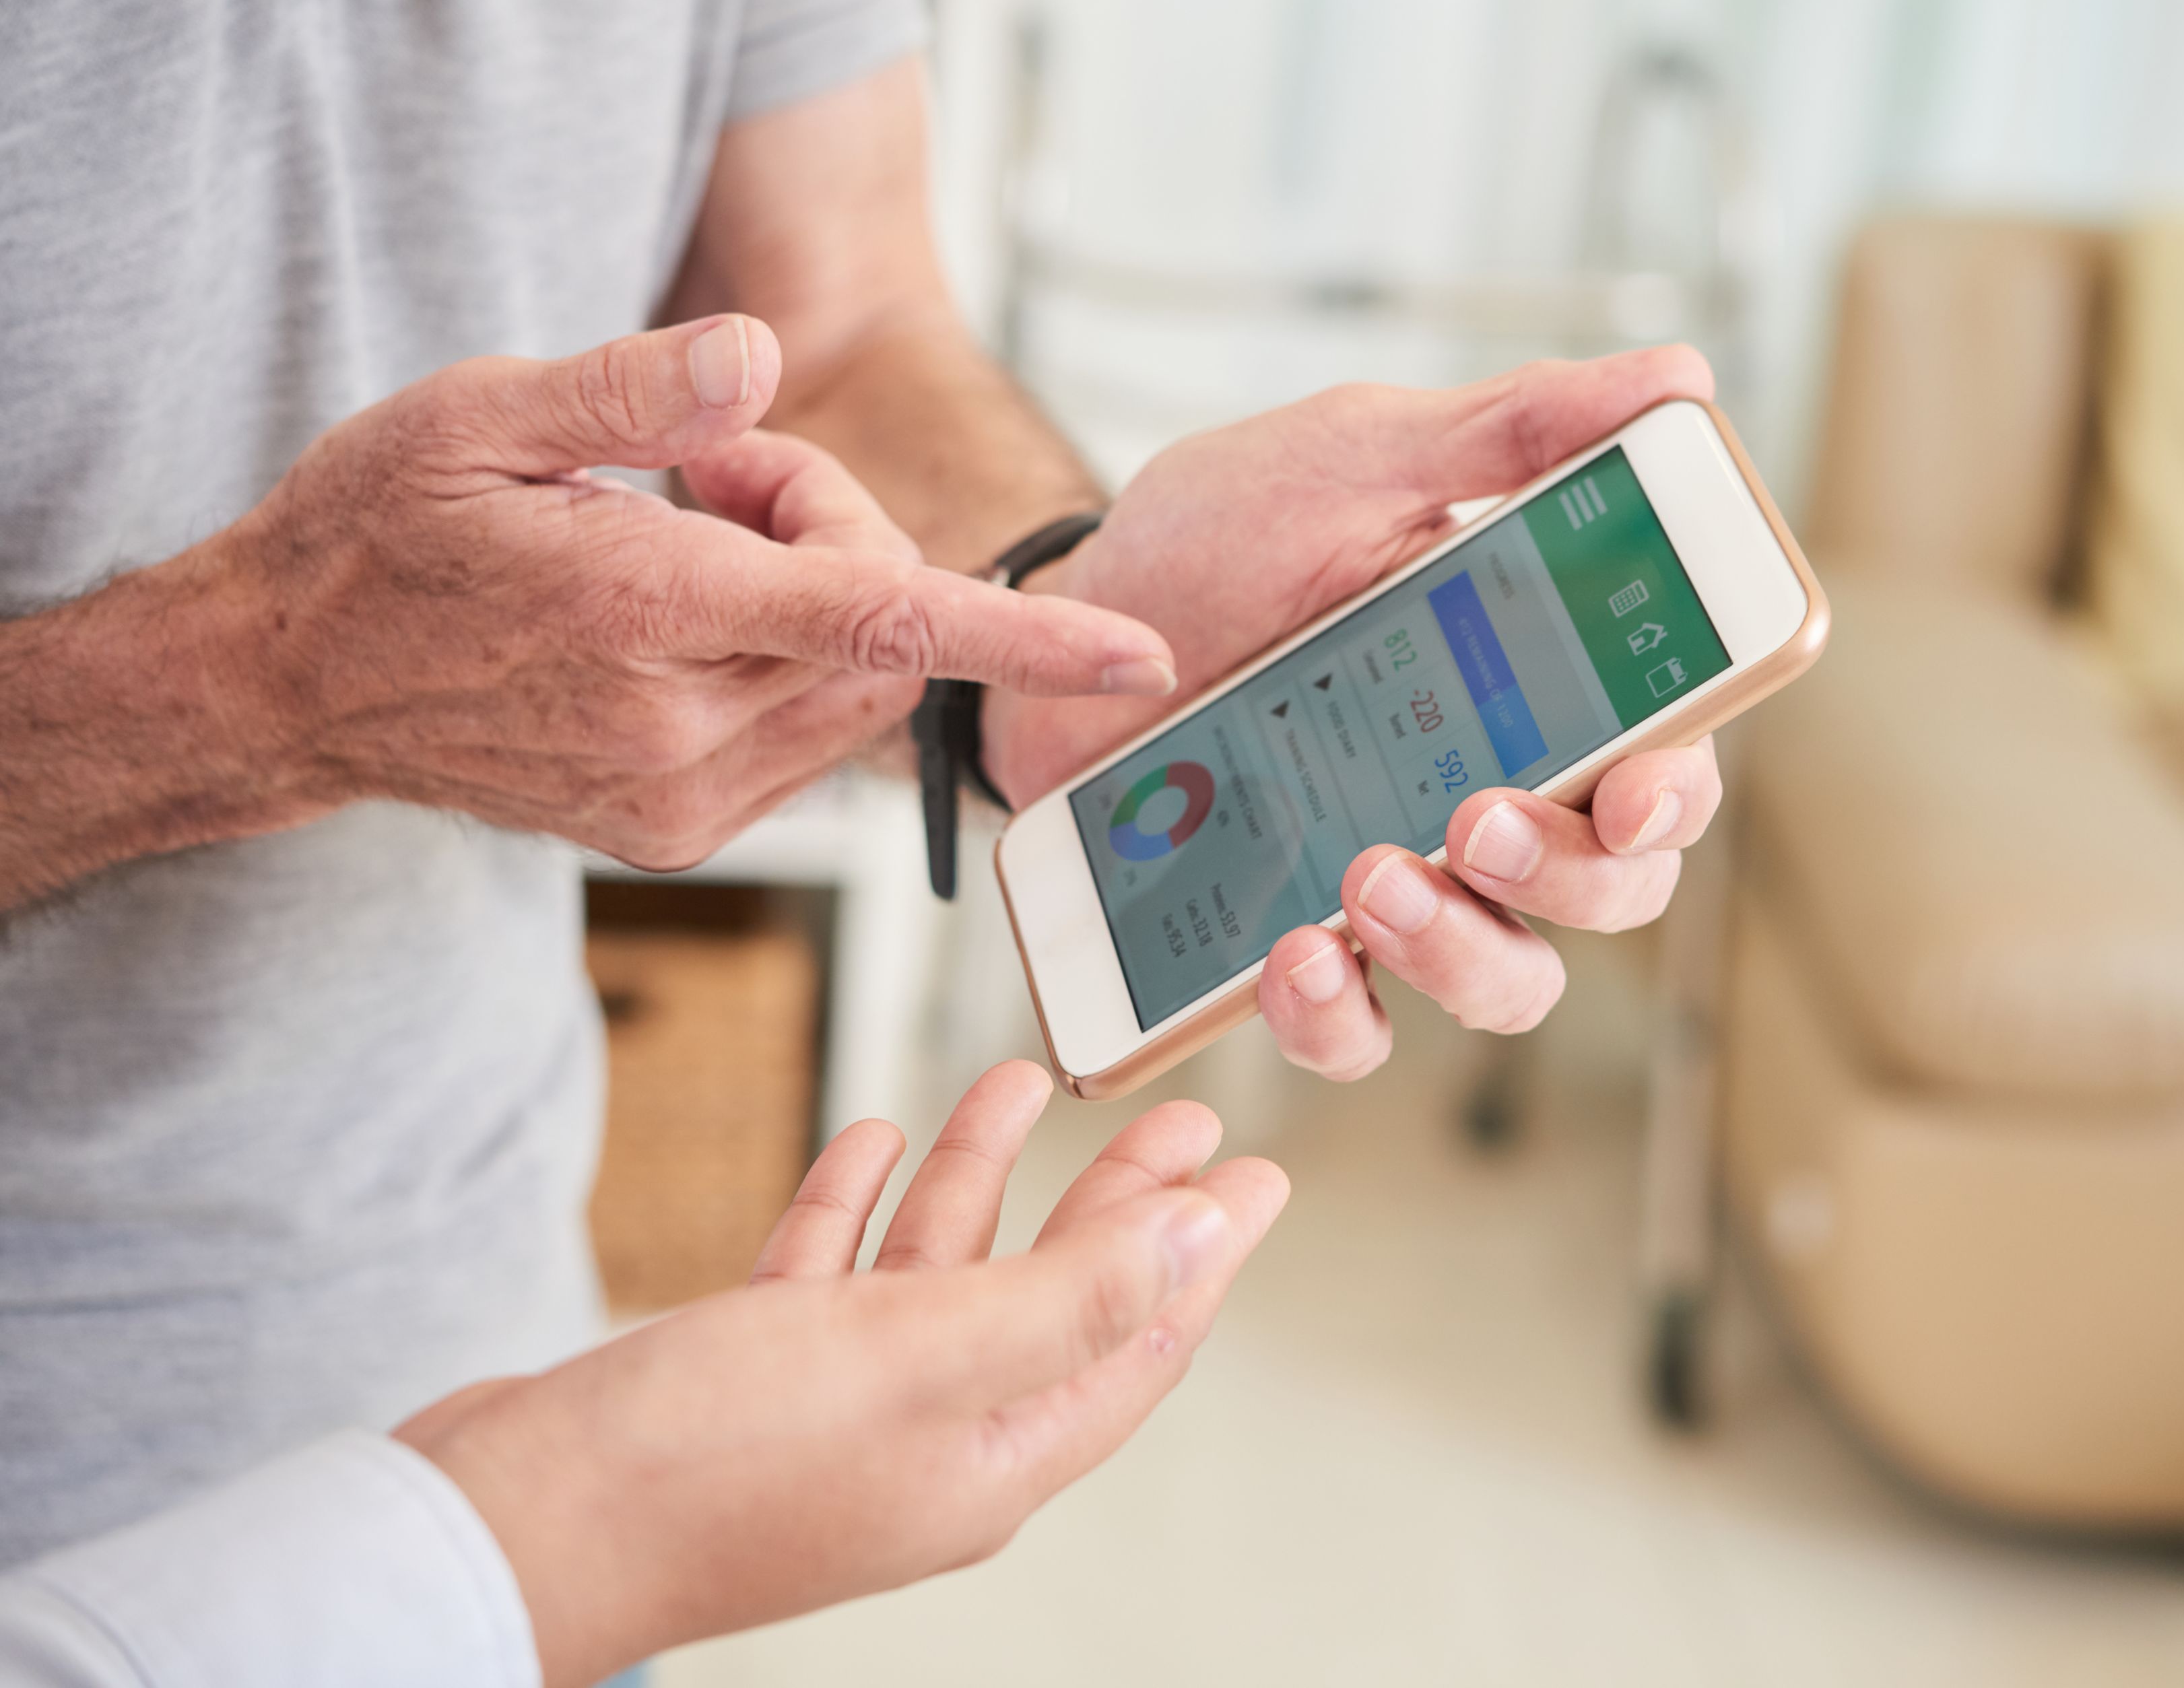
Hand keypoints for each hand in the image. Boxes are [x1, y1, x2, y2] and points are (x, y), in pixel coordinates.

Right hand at [212, 314, 1170, 868]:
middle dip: (842, 531)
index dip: (1028, 639)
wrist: (291, 683)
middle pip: (886, 626)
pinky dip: (790, 660)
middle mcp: (675, 729)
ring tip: (682, 538)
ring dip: (819, 597)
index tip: (1144, 658)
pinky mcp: (675, 831)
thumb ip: (632, 386)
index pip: (880, 618)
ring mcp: (679, 800)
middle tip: (709, 471)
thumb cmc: (380, 533)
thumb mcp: (475, 413)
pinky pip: (808, 732)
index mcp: (640, 614)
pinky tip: (680, 616)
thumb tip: (761, 356)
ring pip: (860, 684)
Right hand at [395, 1061, 1287, 1687]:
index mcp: (992, 1456)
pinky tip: (869, 1138)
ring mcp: (836, 1414)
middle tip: (1177, 1112)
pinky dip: (856, 1207)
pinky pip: (829, 1280)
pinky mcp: (747, 1381)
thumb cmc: (706, 1459)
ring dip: (978, 1179)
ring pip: (936, 1275)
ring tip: (1021, 1082)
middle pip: (1052, 1297)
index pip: (1134, 1340)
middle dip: (1115, 1201)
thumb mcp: (921, 1356)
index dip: (1202, 1253)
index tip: (1256, 1176)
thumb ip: (1069, 1299)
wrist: (500, 1527)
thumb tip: (1203, 1247)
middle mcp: (926, 1441)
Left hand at [981, 349, 1728, 1077]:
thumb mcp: (1358, 457)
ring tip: (1368, 879)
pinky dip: (1338, 1015)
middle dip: (1567, 876)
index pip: (1663, 765)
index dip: (1677, 795)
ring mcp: (1401, 882)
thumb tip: (1675, 377)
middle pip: (1613, 892)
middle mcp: (1493, 796)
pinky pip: (1359, 1031)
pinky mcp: (1301, 946)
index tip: (1638, 793)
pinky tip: (1293, 953)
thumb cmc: (1220, 535)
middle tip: (1472, 819)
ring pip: (1509, 982)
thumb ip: (1513, 431)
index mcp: (1539, 686)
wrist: (1061, 618)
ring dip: (1462, 954)